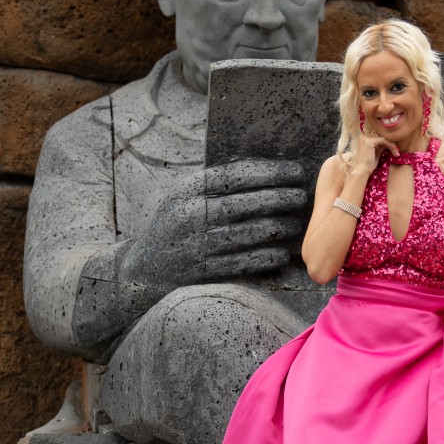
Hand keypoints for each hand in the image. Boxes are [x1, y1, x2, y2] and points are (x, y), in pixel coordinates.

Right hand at [118, 158, 307, 290]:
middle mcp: (192, 215)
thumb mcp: (181, 198)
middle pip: (247, 202)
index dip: (269, 171)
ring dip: (280, 227)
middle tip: (302, 195)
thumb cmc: (171, 228)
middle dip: (281, 197)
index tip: (293, 171)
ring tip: (296, 224)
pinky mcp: (204, 272)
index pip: (235, 174)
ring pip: (251, 233)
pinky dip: (267, 256)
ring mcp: (198, 244)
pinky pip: (245, 262)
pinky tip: (281, 253)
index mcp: (187, 191)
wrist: (141, 272)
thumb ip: (212, 185)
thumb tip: (264, 171)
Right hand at [352, 128, 398, 178]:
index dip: (388, 142)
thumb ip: (381, 146)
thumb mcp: (376, 153)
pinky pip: (384, 141)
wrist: (362, 171)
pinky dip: (391, 146)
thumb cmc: (368, 164)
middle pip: (382, 137)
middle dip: (391, 144)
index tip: (395, 150)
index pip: (380, 137)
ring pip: (384, 138)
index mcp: (364, 138)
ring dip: (392, 145)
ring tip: (397, 153)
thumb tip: (390, 141)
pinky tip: (395, 152)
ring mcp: (366, 138)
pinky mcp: (369, 141)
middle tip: (397, 152)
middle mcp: (364, 136)